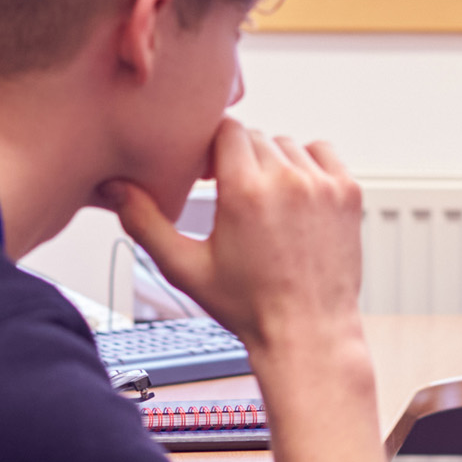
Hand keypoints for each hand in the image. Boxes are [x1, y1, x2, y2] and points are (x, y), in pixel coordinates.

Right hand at [103, 119, 363, 353]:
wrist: (308, 333)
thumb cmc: (248, 307)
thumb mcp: (185, 267)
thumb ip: (144, 222)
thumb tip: (114, 187)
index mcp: (244, 190)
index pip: (225, 129)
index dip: (211, 148)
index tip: (207, 173)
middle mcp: (287, 179)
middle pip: (254, 137)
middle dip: (239, 158)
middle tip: (233, 194)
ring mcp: (322, 184)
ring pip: (287, 144)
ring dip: (272, 162)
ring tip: (265, 202)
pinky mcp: (347, 192)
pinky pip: (321, 153)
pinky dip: (307, 165)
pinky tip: (295, 195)